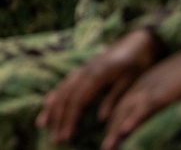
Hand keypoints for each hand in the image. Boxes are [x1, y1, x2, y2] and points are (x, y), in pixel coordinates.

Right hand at [36, 29, 160, 143]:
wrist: (137, 42)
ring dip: (51, 109)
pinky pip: (62, 84)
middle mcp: (83, 71)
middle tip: (55, 139)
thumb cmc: (138, 63)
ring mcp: (80, 69)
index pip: (78, 101)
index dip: (70, 119)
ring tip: (41, 125)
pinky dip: (53, 96)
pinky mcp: (81, 69)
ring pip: (60, 90)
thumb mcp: (131, 81)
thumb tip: (100, 119)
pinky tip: (47, 105)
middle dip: (58, 119)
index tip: (67, 136)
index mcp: (95, 75)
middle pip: (65, 98)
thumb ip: (114, 98)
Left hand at [101, 47, 180, 149]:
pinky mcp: (160, 95)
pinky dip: (133, 120)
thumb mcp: (166, 88)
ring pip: (126, 113)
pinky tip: (124, 131)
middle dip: (110, 132)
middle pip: (119, 112)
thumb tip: (154, 111)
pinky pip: (143, 109)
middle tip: (104, 149)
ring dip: (115, 131)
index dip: (113, 124)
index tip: (108, 139)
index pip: (120, 108)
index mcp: (140, 87)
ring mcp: (148, 92)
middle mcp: (139, 90)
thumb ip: (157, 100)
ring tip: (107, 147)